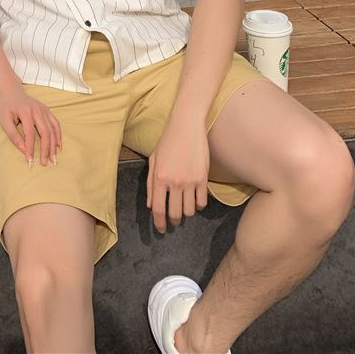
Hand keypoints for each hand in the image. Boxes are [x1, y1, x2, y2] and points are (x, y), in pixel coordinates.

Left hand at [0, 81, 61, 168]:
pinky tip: (59, 146)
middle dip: (45, 149)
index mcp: (25, 112)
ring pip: (52, 129)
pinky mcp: (47, 110)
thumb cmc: (6, 106)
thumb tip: (24, 150)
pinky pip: (56, 124)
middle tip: (44, 163)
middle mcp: (37, 110)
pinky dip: (58, 135)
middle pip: (45, 133)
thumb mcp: (5, 120)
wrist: (12, 90)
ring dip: (54, 145)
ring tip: (53, 159)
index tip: (30, 162)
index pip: (30, 134)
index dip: (30, 149)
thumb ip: (14, 135)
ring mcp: (44, 109)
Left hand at [147, 117, 208, 233]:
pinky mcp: (203, 178)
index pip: (158, 209)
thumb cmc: (167, 141)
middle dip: (173, 222)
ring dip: (186, 214)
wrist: (186, 126)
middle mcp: (175, 182)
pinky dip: (198, 206)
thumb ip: (151, 184)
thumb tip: (151, 205)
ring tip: (183, 209)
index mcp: (159, 177)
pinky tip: (194, 201)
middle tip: (173, 222)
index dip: (159, 223)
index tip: (161, 229)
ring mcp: (190, 181)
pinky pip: (202, 202)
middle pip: (175, 214)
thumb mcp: (153, 160)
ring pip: (190, 210)